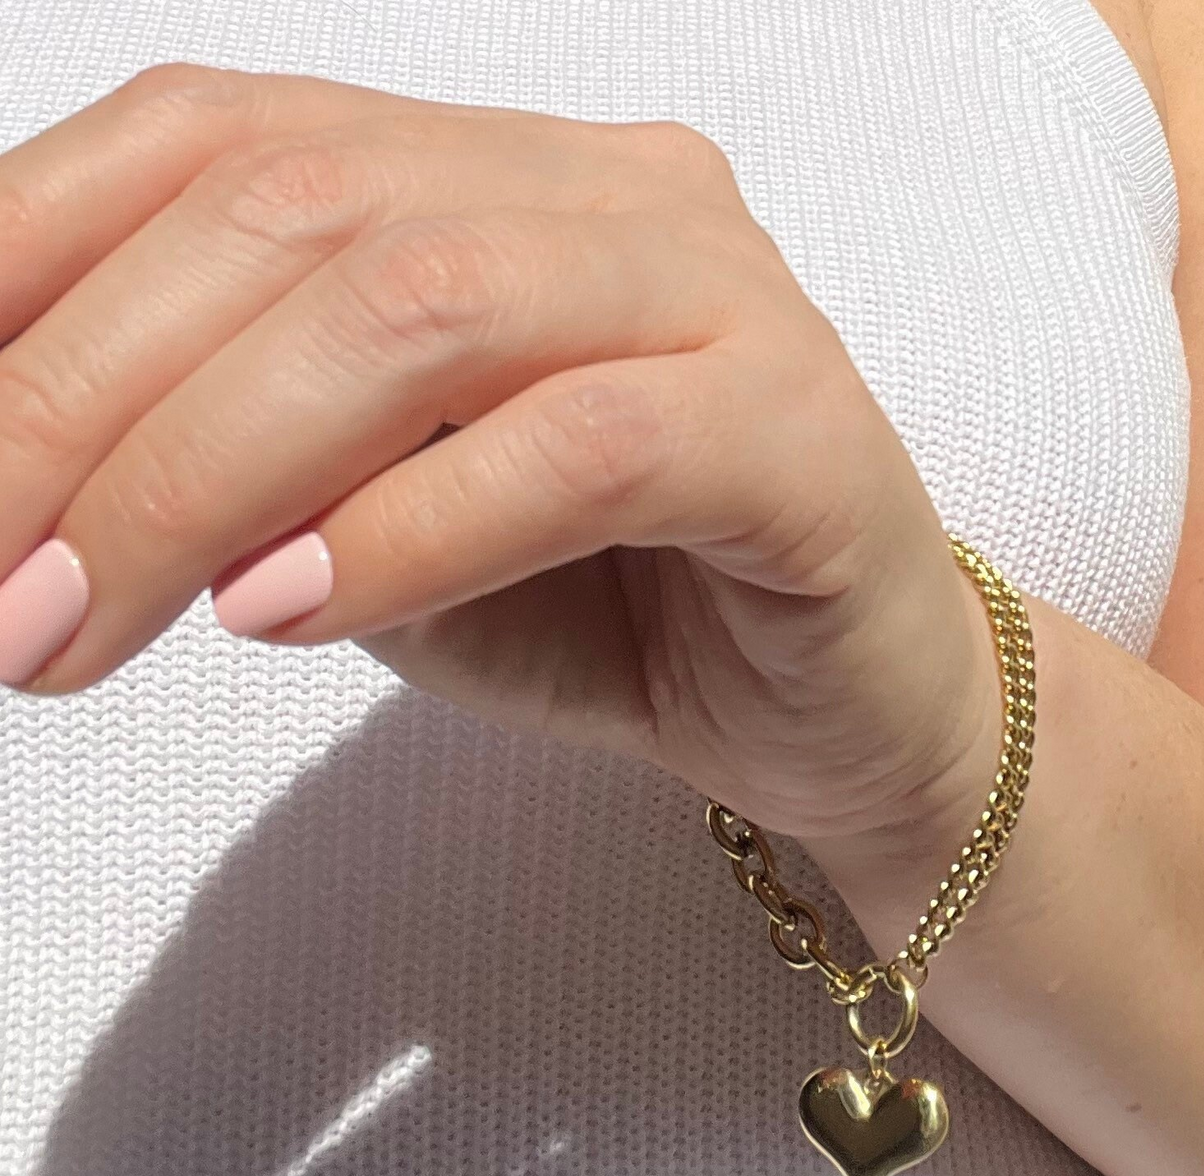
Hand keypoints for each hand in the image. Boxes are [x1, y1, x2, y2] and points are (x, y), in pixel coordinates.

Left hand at [0, 63, 996, 872]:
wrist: (839, 717)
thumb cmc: (612, 617)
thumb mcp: (379, 533)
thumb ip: (250, 471)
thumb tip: (33, 479)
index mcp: (487, 178)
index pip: (219, 145)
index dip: (30, 272)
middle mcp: (601, 191)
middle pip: (296, 219)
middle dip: (86, 409)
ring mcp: (716, 290)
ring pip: (427, 308)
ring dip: (212, 471)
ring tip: (85, 620)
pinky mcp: (797, 425)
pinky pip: (581, 442)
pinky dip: (410, 525)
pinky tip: (289, 615)